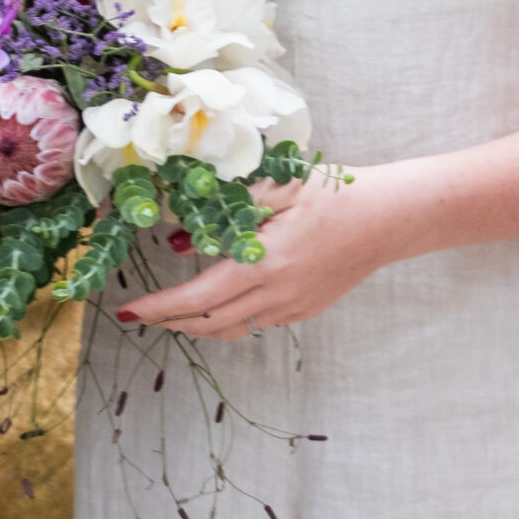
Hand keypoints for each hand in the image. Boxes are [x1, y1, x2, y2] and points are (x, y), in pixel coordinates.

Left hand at [117, 165, 392, 339]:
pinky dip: (227, 318)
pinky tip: (216, 304)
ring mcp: (293, 308)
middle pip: (208, 324)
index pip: (198, 298)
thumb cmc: (334, 193)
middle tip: (139, 317)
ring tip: (169, 316)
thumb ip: (228, 212)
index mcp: (265, 263)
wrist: (389, 218)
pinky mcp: (306, 310)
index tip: (129, 312)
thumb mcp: (278, 189)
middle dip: (168, 322)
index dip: (159, 308)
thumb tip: (180, 241)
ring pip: (231, 329)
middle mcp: (277, 295)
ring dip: (196, 326)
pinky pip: (256, 322)